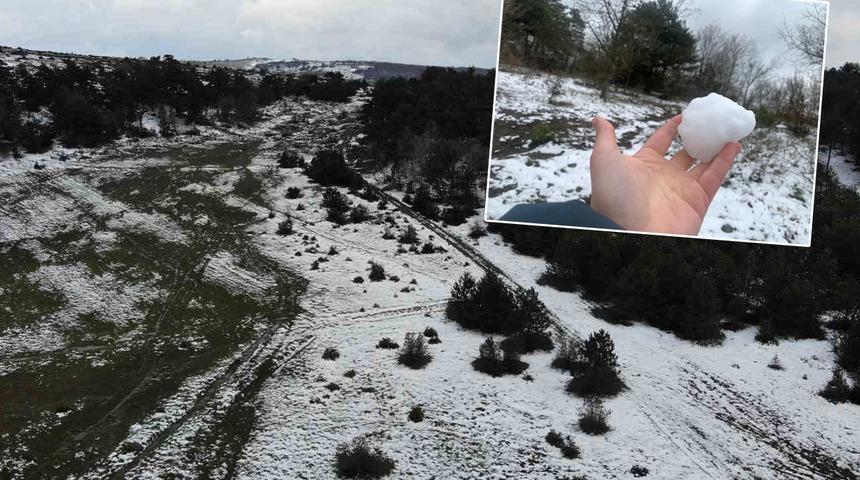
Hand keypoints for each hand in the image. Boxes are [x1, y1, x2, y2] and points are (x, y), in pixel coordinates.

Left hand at [589, 115, 740, 234]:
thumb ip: (606, 138)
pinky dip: (725, 161)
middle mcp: (664, 176)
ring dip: (717, 146)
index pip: (661, 141)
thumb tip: (598, 119)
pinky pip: (715, 177)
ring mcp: (681, 189)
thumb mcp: (604, 160)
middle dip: (699, 137)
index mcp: (643, 165)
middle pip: (687, 152)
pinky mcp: (697, 201)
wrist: (626, 232)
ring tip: (729, 129)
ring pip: (704, 163)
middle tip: (713, 121)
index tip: (686, 115)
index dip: (673, 127)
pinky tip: (734, 144)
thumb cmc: (612, 198)